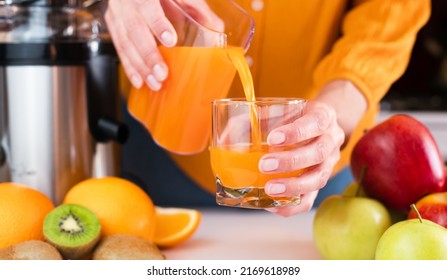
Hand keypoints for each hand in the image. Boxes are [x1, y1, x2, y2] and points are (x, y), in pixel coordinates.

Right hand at [105, 0, 222, 90]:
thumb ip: (196, 7)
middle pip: (135, 30)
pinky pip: (119, 49)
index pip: (149, 7)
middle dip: (149, 55)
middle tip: (162, 73)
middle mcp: (128, 2)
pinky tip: (139, 81)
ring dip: (140, 67)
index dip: (158, 24)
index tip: (170, 40)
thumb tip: (217, 29)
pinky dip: (129, 67)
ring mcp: (118, 14)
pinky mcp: (114, 25)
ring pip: (125, 42)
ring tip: (154, 83)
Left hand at [261, 80, 366, 216]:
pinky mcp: (319, 183)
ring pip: (319, 178)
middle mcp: (330, 140)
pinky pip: (311, 199)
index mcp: (322, 116)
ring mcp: (328, 164)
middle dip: (291, 161)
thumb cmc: (291, 118)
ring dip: (293, 186)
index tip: (273, 138)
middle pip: (319, 153)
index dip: (296, 132)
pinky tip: (272, 205)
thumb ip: (249, 121)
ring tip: (269, 189)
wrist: (316, 126)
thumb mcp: (276, 111)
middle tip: (264, 165)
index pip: (316, 122)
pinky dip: (292, 206)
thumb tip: (223, 139)